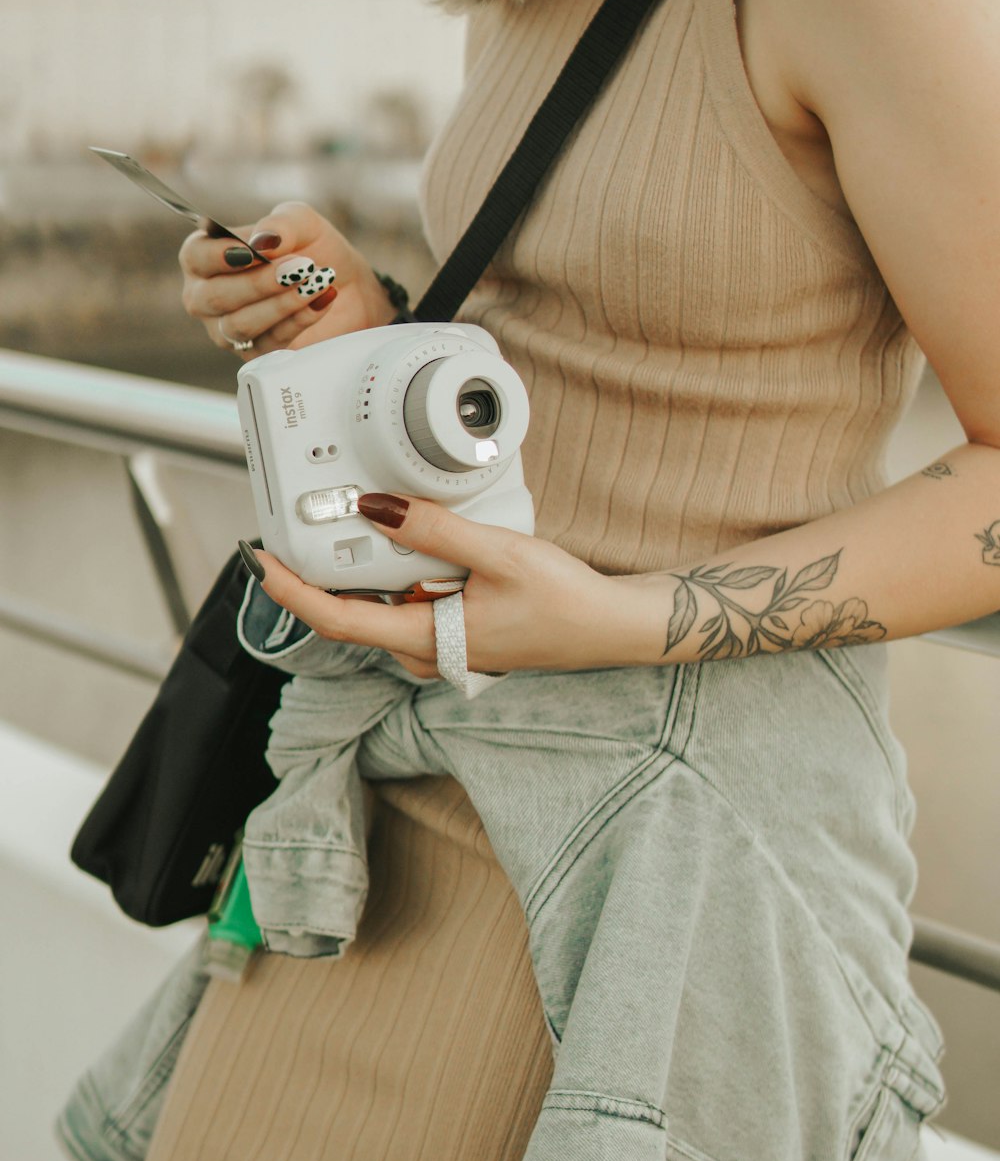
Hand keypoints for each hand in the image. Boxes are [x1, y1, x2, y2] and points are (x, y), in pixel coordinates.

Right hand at [179, 200, 396, 356]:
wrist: (345, 285)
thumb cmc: (309, 249)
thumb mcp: (301, 223)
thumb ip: (281, 224)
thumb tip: (263, 242)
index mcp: (204, 256)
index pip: (196, 256)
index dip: (221, 255)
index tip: (255, 251)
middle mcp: (206, 296)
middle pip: (215, 297)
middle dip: (259, 282)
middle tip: (299, 266)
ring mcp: (227, 330)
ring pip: (240, 325)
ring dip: (281, 304)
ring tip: (315, 283)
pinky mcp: (255, 355)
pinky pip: (270, 344)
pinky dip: (299, 320)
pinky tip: (321, 300)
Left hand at [245, 494, 640, 677]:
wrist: (612, 627)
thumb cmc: (566, 601)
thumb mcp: (500, 554)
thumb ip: (433, 531)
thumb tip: (376, 507)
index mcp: (430, 640)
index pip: (339, 622)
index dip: (291, 591)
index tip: (260, 561)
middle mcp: (427, 652)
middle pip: (351, 616)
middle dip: (319, 575)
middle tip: (291, 530)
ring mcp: (441, 647)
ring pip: (380, 610)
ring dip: (362, 576)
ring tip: (355, 525)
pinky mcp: (455, 635)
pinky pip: (407, 607)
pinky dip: (395, 578)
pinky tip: (409, 546)